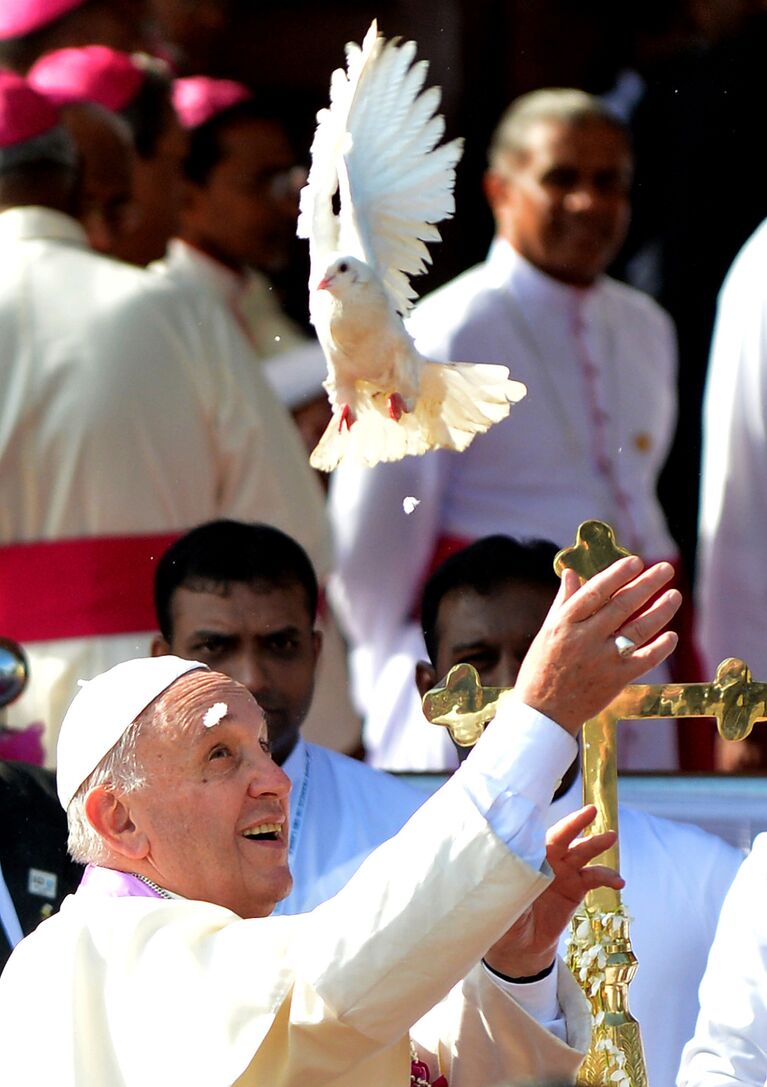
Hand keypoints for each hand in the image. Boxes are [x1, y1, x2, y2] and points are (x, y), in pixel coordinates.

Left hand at [483, 805, 623, 979]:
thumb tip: (507, 873)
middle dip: (575, 822)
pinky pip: (593, 878)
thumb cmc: (504, 917)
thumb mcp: (503, 903)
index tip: (551, 815)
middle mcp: (545, 860)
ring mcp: (562, 872)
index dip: (545, 825)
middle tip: (590, 811)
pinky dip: (607, 878)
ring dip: (595, 844)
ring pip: (581, 852)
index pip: (535, 836)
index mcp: (524, 858)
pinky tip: (619, 882)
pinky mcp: (575, 887)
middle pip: (561, 837)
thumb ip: (509, 888)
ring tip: (610, 837)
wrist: (520, 945)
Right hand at [514, 556, 680, 735]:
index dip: (618, 574)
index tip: (636, 561)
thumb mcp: (547, 631)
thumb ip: (563, 601)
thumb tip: (572, 573)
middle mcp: (584, 638)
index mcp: (565, 623)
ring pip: (638, 629)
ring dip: (660, 611)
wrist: (543, 713)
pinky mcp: (615, 680)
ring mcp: (602, 660)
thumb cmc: (542, 668)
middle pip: (622, 605)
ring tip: (675, 596)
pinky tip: (672, 636)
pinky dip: (661, 648)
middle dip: (647, 584)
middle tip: (666, 569)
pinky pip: (645, 660)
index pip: (596, 591)